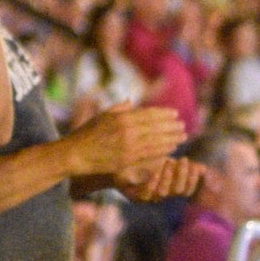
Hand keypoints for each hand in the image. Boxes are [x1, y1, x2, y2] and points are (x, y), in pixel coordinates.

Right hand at [66, 104, 185, 178]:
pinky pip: (150, 155)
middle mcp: (127, 130)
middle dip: (172, 126)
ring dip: (171, 139)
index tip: (175, 114)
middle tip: (183, 126)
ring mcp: (128, 146)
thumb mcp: (102, 115)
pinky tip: (171, 150)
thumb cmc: (86, 134)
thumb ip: (119, 108)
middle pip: (156, 127)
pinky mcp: (128, 160)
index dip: (164, 114)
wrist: (76, 154)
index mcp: (122, 117)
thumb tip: (131, 100)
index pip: (149, 114)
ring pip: (156, 142)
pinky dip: (162, 151)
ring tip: (182, 137)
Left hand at [116, 156, 203, 202]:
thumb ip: (182, 166)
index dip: (192, 179)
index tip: (194, 164)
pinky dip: (152, 184)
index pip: (187, 189)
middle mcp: (161, 194)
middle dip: (182, 175)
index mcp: (170, 187)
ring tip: (168, 162)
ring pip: (164, 193)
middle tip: (182, 160)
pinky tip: (154, 172)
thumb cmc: (143, 160)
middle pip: (178, 191)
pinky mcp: (133, 196)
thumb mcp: (165, 160)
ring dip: (168, 177)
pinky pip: (146, 195)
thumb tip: (204, 168)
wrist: (117, 163)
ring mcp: (148, 196)